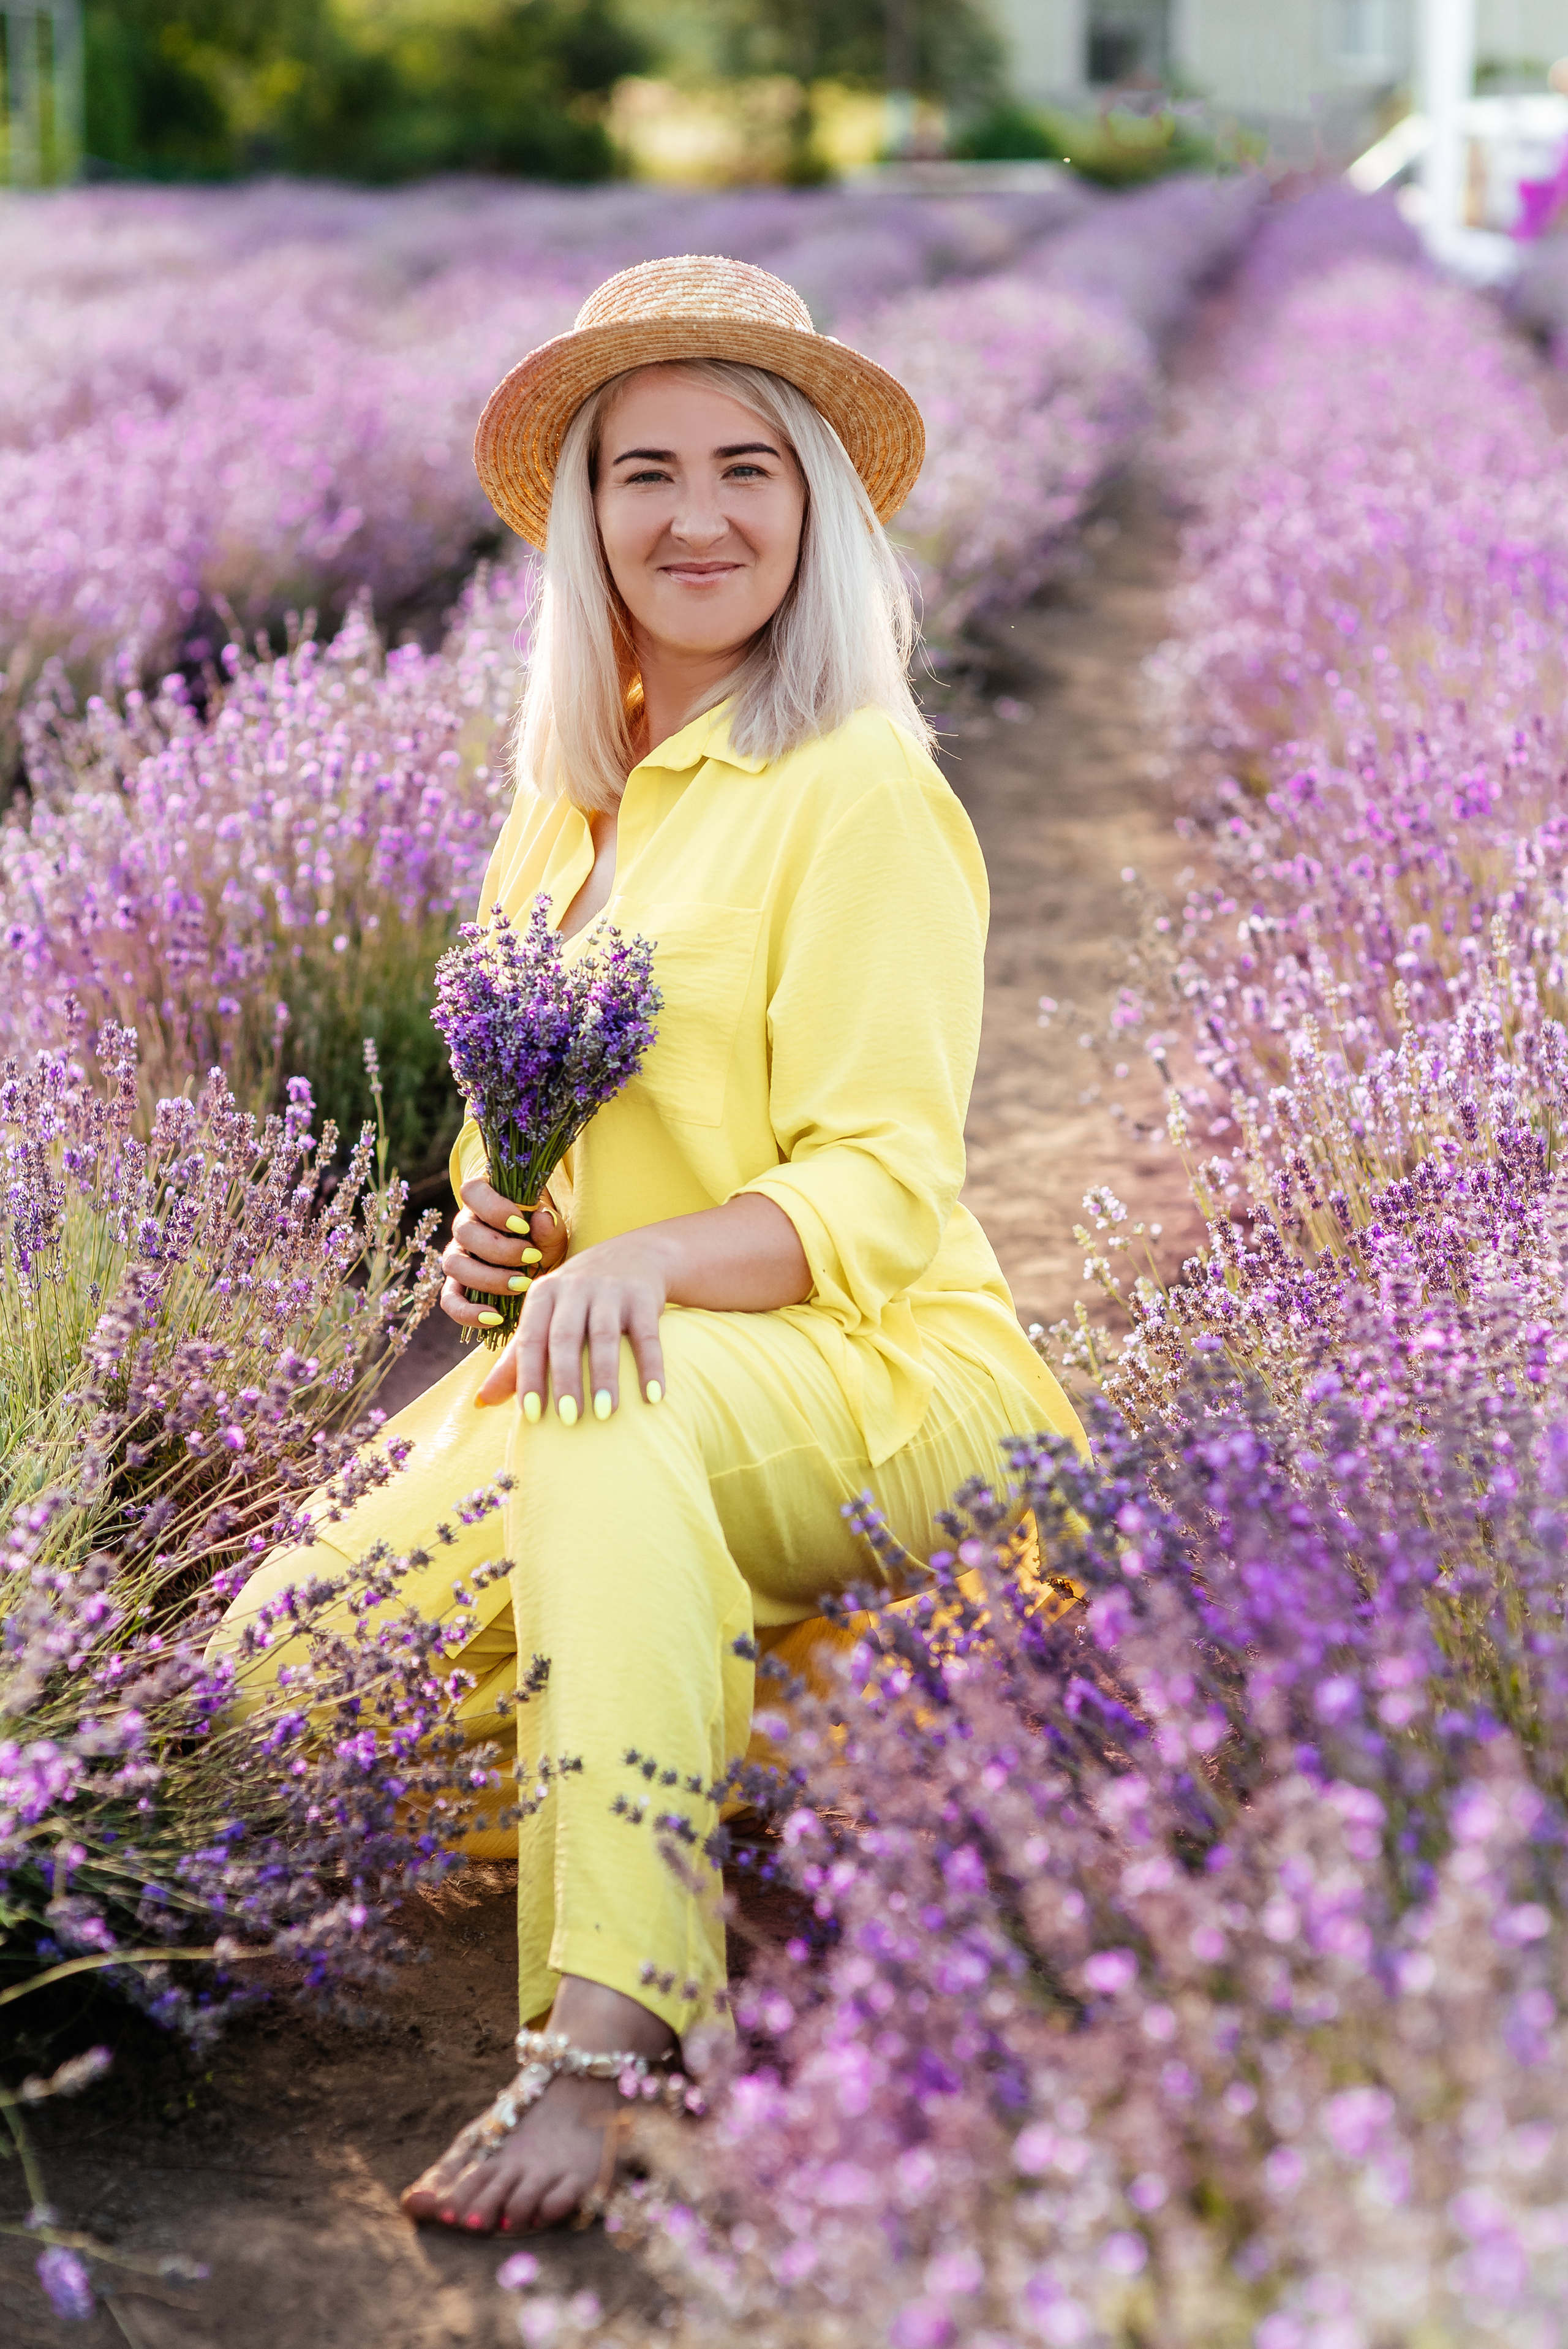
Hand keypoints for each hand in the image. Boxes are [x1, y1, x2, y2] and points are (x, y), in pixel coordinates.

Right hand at [439, 1178, 567, 1331]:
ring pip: (455, 1265)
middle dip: (500, 1249)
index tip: (523, 1225)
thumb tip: (542, 1220)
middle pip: (465, 1232)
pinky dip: (468, 1312)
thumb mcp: (552, 1231)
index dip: (494, 1208)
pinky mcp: (457, 1285)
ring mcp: (458, 1256)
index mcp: (483, 1200)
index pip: (472, 1191)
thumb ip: (549, 1226)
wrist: (539, 1262)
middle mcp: (465, 1226)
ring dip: (489, 1278)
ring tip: (521, 1285)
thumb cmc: (542, 1238)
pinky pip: (450, 1300)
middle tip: (533, 1257)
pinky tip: (496, 1318)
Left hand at [476, 1230, 669, 1419]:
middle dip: (566, 1380)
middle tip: (569, 1421)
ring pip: (605, 1337)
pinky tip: (654, 1396)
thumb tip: (483, 1401)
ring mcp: (610, 1289)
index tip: (531, 1416)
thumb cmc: (578, 1298)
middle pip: (566, 1338)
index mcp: (543, 1295)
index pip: (531, 1339)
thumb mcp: (545, 1318)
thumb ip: (516, 1359)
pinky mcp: (642, 1295)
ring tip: (605, 1414)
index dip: (528, 1377)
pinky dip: (651, 1366)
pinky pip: (647, 1335)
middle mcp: (574, 1288)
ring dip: (605, 1377)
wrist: (633, 1255)